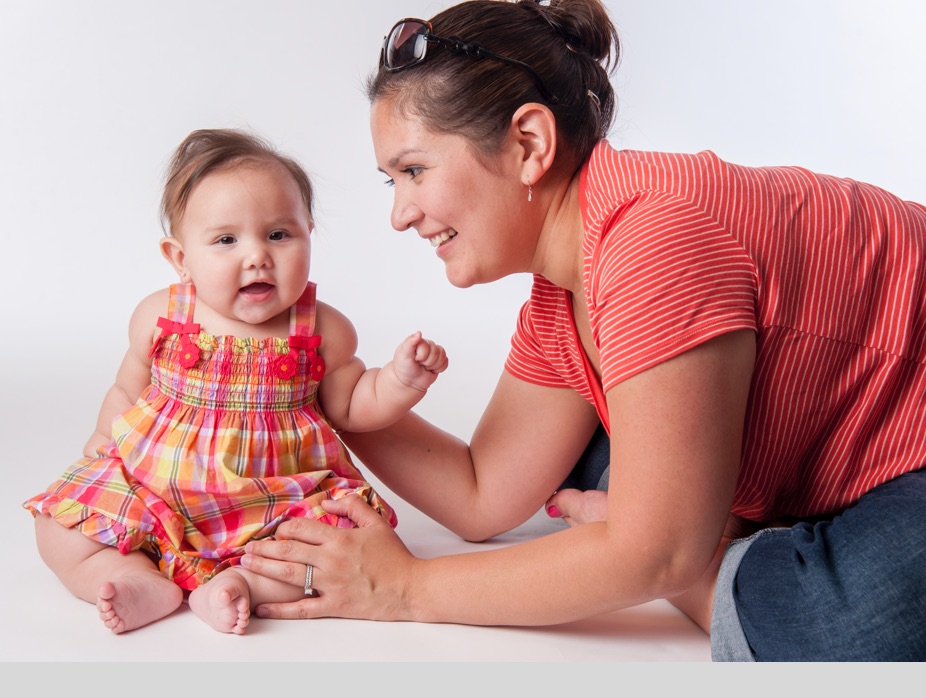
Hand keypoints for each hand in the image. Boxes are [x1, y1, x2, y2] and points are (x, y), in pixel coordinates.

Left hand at [241, 494, 417, 620]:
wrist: (410, 587)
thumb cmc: (395, 556)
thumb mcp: (378, 523)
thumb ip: (354, 506)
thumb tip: (329, 500)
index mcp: (340, 539)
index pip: (302, 528)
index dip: (285, 527)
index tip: (278, 530)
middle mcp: (331, 560)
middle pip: (289, 550)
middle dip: (265, 548)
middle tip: (248, 548)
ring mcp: (330, 584)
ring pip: (289, 575)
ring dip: (265, 568)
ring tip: (247, 564)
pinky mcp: (333, 606)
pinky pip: (301, 608)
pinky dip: (279, 609)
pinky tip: (263, 608)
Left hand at [392, 331, 448, 391]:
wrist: (408, 381)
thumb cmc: (404, 367)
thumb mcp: (403, 354)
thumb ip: (410, 342)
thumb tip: (419, 333)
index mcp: (419, 341)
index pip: (428, 347)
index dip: (421, 356)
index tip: (414, 359)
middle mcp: (428, 345)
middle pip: (436, 352)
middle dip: (427, 362)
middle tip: (419, 364)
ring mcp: (434, 353)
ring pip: (442, 357)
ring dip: (432, 366)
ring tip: (424, 367)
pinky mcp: (439, 361)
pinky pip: (445, 363)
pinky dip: (438, 369)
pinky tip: (430, 370)